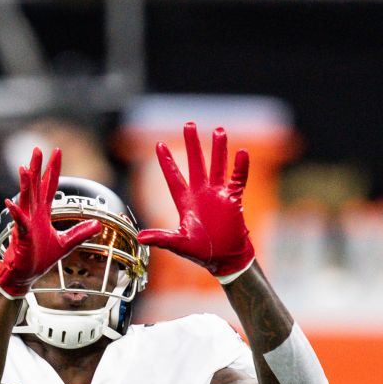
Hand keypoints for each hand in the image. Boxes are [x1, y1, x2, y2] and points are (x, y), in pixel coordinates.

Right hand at [0, 148, 101, 298]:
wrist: (24, 275)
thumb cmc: (39, 258)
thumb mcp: (66, 244)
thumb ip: (80, 232)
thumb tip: (98, 224)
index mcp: (43, 214)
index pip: (49, 187)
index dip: (53, 170)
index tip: (57, 152)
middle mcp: (33, 214)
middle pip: (36, 186)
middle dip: (38, 168)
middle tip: (38, 149)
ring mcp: (26, 223)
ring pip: (26, 199)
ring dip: (26, 184)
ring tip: (25, 168)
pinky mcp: (21, 236)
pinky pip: (19, 221)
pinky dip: (16, 212)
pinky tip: (11, 202)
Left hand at [138, 122, 254, 280]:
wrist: (225, 259)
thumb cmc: (202, 253)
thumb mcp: (179, 244)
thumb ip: (161, 238)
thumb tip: (140, 237)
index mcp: (185, 202)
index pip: (173, 177)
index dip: (167, 162)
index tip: (158, 144)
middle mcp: (201, 194)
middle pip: (195, 163)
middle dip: (192, 144)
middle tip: (189, 124)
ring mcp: (218, 195)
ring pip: (217, 166)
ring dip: (218, 149)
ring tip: (219, 131)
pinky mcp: (234, 199)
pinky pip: (238, 179)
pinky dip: (241, 167)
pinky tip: (242, 153)